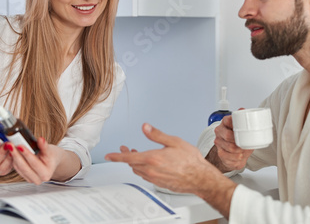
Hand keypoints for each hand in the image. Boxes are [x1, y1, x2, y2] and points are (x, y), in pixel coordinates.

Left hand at [5, 137, 59, 184]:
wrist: (52, 161)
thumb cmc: (51, 155)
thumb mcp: (49, 150)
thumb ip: (44, 146)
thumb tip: (41, 139)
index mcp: (46, 173)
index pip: (34, 163)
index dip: (26, 154)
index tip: (20, 146)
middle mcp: (38, 179)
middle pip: (24, 167)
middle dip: (16, 155)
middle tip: (10, 146)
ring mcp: (31, 180)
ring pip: (19, 168)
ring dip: (14, 157)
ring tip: (10, 147)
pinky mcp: (26, 178)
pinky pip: (17, 169)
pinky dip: (14, 160)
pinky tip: (12, 152)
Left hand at [105, 123, 221, 193]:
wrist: (200, 178)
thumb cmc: (190, 160)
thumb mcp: (174, 142)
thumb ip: (157, 135)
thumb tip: (145, 127)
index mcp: (153, 159)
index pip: (128, 158)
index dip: (116, 156)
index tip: (109, 155)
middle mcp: (151, 170)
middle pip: (132, 164)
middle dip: (126, 156)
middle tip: (126, 149)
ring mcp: (155, 178)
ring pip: (138, 170)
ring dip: (135, 163)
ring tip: (136, 155)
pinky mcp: (159, 183)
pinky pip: (146, 175)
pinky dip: (142, 168)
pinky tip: (147, 163)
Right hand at [212, 114, 252, 170]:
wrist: (239, 152)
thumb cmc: (241, 138)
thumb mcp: (245, 128)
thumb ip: (245, 119)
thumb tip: (243, 109)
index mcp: (225, 122)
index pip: (228, 120)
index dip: (235, 124)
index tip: (242, 129)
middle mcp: (220, 131)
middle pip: (228, 135)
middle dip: (238, 140)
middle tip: (245, 142)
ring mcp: (219, 142)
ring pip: (229, 147)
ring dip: (239, 150)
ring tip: (244, 150)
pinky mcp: (220, 153)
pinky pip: (228, 156)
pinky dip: (236, 157)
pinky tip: (240, 156)